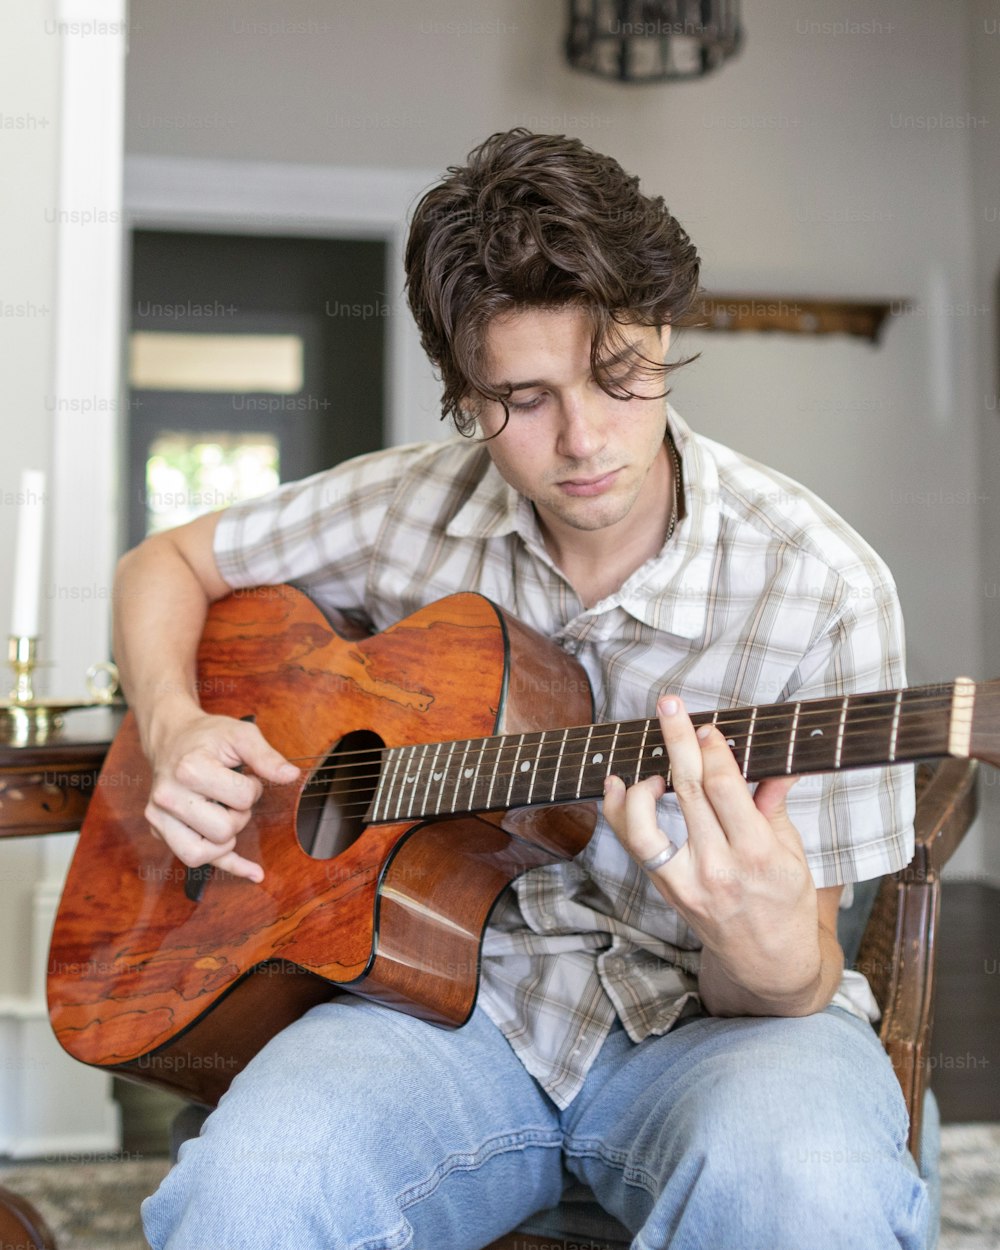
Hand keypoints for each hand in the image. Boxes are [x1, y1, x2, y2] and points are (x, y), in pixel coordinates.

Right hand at [144, 704, 298, 882]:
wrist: (172, 738)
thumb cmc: (208, 737)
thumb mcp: (241, 735)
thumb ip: (266, 756)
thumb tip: (291, 776)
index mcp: (188, 769)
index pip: (241, 798)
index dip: (252, 788)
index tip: (242, 775)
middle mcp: (168, 797)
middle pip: (222, 830)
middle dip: (238, 815)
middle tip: (231, 794)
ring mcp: (159, 817)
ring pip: (202, 854)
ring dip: (225, 838)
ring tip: (223, 812)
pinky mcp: (160, 831)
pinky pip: (194, 862)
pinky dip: (228, 867)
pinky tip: (254, 872)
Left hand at [602, 694, 820, 1004]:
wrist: (768, 964)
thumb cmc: (786, 903)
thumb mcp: (793, 854)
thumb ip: (774, 804)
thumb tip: (775, 760)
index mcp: (757, 855)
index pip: (724, 789)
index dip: (712, 750)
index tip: (706, 726)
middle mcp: (718, 868)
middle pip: (688, 792)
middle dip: (677, 741)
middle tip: (669, 706)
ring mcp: (686, 882)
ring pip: (646, 826)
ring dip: (640, 786)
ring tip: (652, 767)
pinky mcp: (667, 890)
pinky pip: (634, 847)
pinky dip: (620, 812)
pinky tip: (618, 785)